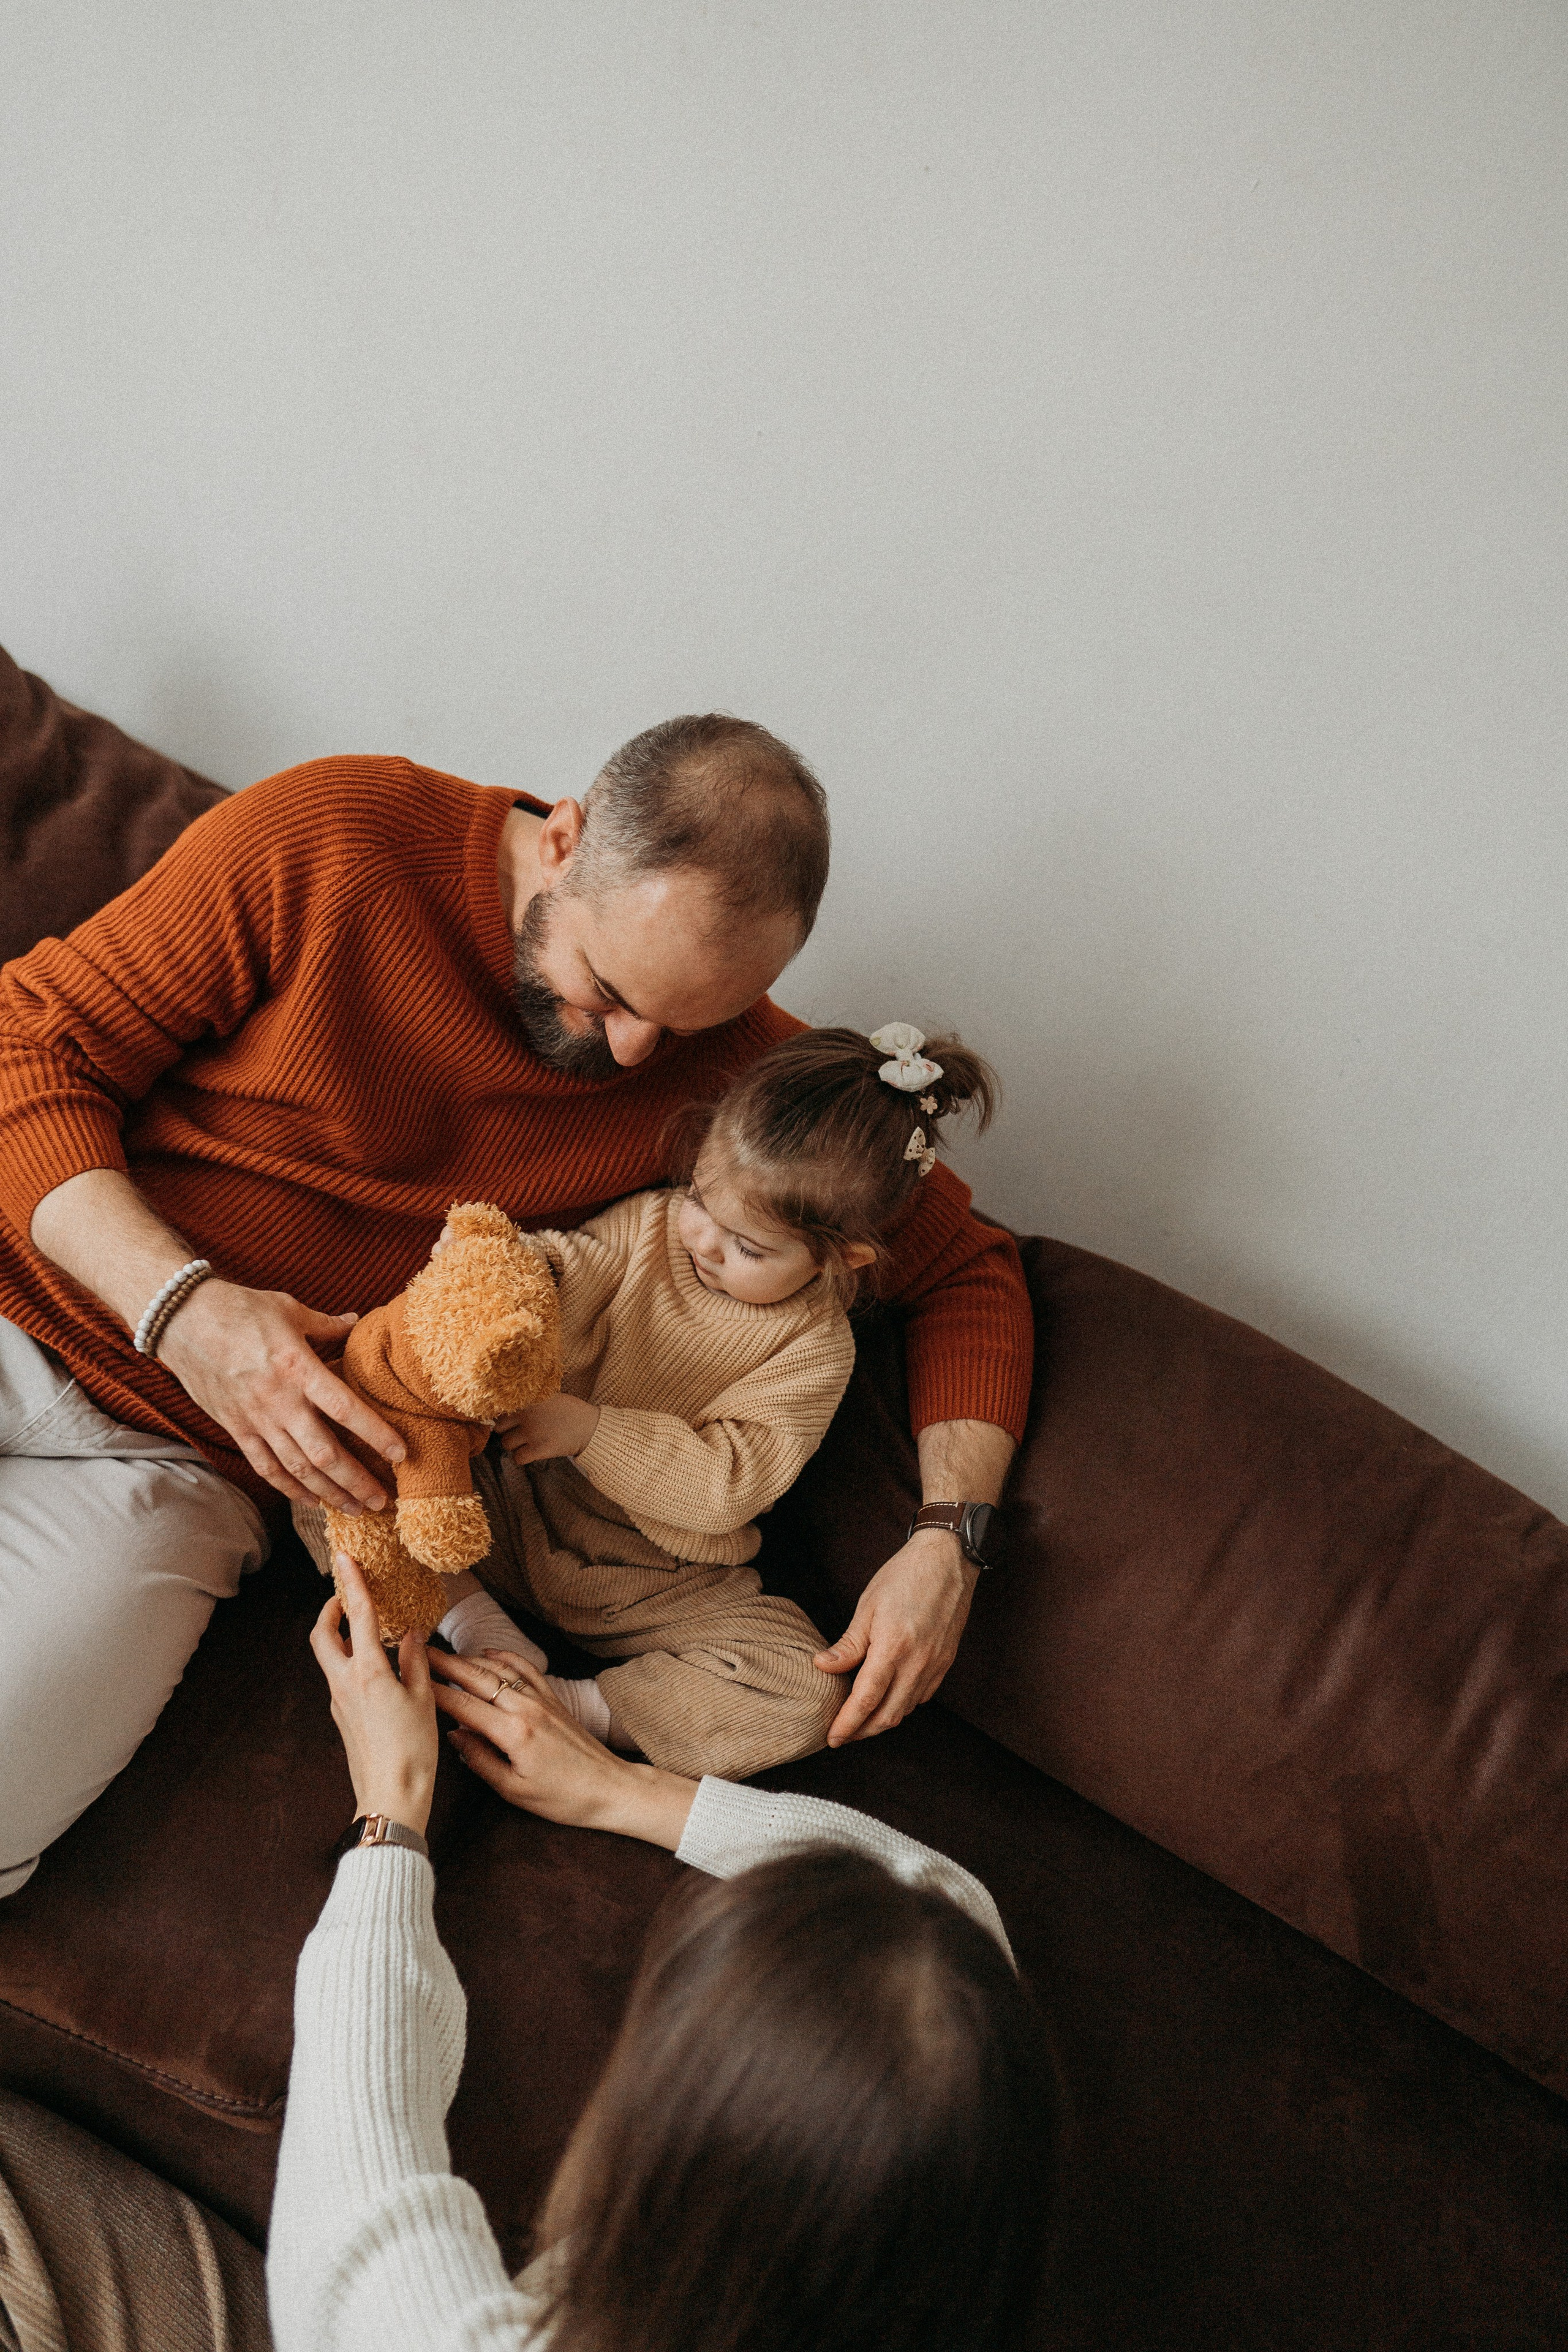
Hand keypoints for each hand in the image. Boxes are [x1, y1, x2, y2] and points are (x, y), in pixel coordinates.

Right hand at [159, 1278, 404, 1511]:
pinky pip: (266, 1467)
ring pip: (297, 1469)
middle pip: (325, 1453)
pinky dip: (289, 1489)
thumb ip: (327, 1325)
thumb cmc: (239, 1308)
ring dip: (329, 1494)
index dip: (376, 1434)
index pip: (346, 1409)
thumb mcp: (289, 1309)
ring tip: (356, 1510)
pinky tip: (311, 1502)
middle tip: (383, 1500)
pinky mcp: (236, 1429)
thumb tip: (357, 1321)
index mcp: (298, 1368)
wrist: (181, 1319)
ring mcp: (255, 1420)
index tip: (401, 1453)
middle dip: (356, 1481)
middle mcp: (279, 1401)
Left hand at [310, 1553, 438, 1834]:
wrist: (390, 1795)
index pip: (357, 1615)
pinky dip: (351, 1661)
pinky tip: (376, 1667)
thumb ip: (415, 1660)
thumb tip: (410, 1634)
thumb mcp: (424, 1699)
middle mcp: (345, 1683)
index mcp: (368, 1672)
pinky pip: (340, 1678)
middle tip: (346, 1596)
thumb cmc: (412, 1750)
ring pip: (329, 1657)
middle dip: (329, 1611)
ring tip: (365, 1628)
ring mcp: (339, 1702)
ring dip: (339, 1636)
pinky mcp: (342, 1717)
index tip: (346, 1558)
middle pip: (322, 1635)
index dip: (352, 1582)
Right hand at [429, 1650, 695, 1848]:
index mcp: (513, 1732)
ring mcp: (542, 1699)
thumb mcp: (513, 1789)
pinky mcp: (554, 1699)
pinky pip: (527, 1669)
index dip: (434, 1691)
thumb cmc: (561, 1798)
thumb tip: (452, 1734)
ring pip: (499, 1670)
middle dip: (446, 1665)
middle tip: (418, 1652)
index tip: (411, 1679)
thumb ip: (480, 1759)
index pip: (463, 1706)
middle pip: (478, 1679)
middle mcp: (526, 1708)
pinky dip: (506, 1657)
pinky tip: (489, 1651)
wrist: (608, 1788)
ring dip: (469, 1660)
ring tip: (443, 1654)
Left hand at [494, 1392, 599, 1466]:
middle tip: (519, 1433)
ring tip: (527, 1443)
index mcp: (528, 1400)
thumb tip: (508, 1406)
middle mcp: (527, 1415)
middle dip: (507, 1431)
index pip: (500, 1410)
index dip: (504, 1417)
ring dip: (514, 1445)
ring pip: (506, 1444)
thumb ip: (530, 1400)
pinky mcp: (538, 1449)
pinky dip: (522, 1457)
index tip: (512, 1421)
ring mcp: (531, 1433)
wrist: (590, 1428)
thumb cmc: (570, 1411)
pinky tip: (532, 1452)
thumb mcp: (550, 1396)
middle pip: (499, 1428)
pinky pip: (517, 1458)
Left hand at [814, 1528, 977, 1745]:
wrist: (948, 1559)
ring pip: (906, 1710)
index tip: (832, 1738)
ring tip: (860, 1720)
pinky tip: (888, 1700)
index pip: (866, 1700)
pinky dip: (902, 1706)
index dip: (847, 1724)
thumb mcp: (868, 1606)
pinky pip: (922, 1696)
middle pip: (888, 1716)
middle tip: (842, 1735)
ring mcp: (935, 1665)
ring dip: (882, 1721)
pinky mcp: (945, 1662)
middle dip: (863, 1732)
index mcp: (893, 1648)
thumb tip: (822, 1667)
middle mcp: (918, 1663)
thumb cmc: (904, 1577)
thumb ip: (848, 1644)